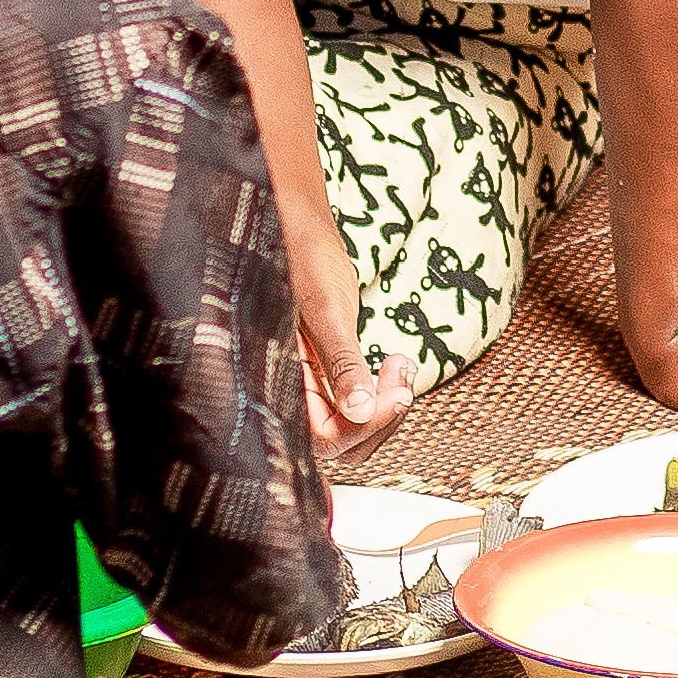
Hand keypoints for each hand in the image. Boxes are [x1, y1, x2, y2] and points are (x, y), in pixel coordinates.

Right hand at [288, 247, 418, 461]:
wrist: (300, 231)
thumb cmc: (300, 258)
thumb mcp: (326, 310)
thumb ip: (340, 363)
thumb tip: (361, 412)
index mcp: (274, 385)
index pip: (322, 440)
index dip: (362, 427)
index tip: (394, 396)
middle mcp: (289, 394)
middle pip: (341, 446)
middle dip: (380, 420)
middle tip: (402, 382)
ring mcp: (309, 388)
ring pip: (353, 428)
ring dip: (386, 407)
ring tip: (401, 365)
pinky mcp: (327, 376)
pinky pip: (358, 404)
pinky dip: (383, 392)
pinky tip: (396, 363)